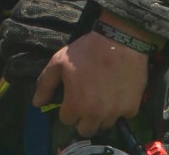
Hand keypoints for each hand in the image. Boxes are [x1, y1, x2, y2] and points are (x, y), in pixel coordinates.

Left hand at [32, 30, 148, 137]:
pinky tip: (118, 91)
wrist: (120, 39)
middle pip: (86, 129)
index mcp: (76, 104)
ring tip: (103, 95)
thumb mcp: (59, 61)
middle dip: (84, 117)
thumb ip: (45, 84)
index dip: (68, 107)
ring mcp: (115, 112)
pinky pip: (125, 115)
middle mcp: (96, 114)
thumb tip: (36, 103)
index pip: (67, 120)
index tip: (74, 95)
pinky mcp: (132, 107)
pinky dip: (122, 107)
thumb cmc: (87, 49)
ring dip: (102, 114)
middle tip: (88, 99)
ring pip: (105, 125)